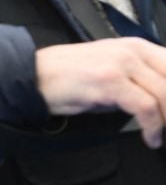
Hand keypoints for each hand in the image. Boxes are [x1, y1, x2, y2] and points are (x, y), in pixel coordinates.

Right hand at [35, 38, 165, 147]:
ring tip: (162, 135)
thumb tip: (160, 104)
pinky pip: (146, 107)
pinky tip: (151, 138)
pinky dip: (153, 127)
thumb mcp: (110, 71)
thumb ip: (138, 81)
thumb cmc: (67, 77)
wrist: (33, 77)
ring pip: (164, 94)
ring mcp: (121, 63)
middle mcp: (132, 50)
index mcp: (136, 46)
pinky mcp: (109, 81)